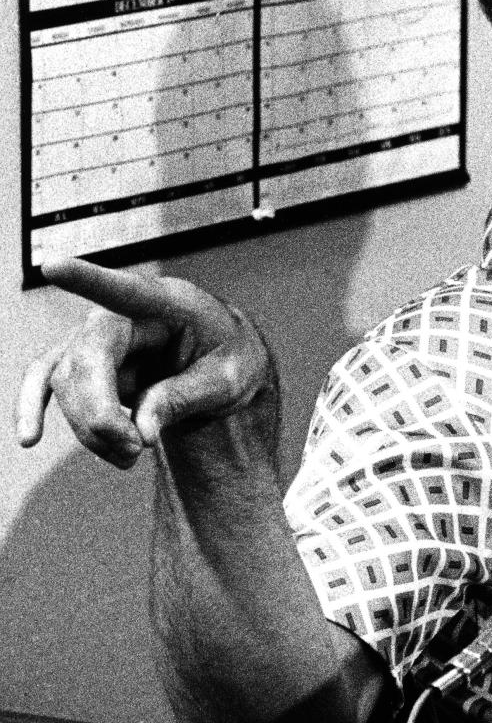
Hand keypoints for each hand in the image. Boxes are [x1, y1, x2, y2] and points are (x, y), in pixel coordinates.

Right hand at [16, 258, 271, 468]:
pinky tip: (28, 437)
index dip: (89, 280)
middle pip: (88, 356)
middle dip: (101, 412)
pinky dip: (34, 407)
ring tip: (131, 456)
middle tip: (134, 450)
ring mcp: (99, 336)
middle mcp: (125, 314)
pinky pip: (47, 380)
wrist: (225, 364)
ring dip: (92, 428)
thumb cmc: (231, 359)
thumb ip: (184, 399)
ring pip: (68, 380)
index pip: (127, 291)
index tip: (53, 267)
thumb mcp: (228, 381)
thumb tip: (140, 432)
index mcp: (171, 303)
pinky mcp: (85, 361)